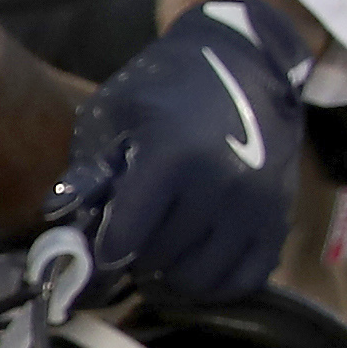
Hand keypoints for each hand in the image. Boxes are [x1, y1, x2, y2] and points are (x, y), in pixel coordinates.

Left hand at [44, 0, 307, 301]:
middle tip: (127, 242)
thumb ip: (87, 176)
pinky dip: (214, 281)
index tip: (88, 259)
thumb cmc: (163, 92)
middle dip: (133, 260)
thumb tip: (65, 233)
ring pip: (198, 279)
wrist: (243, 66)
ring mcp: (257, 206)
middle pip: (157, 262)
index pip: (122, 241)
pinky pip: (243, 279)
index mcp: (170, 158)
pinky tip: (195, 257)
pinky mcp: (281, 218)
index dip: (98, 257)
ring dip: (171, 274)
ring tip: (159, 248)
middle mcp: (220, 186)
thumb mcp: (110, 118)